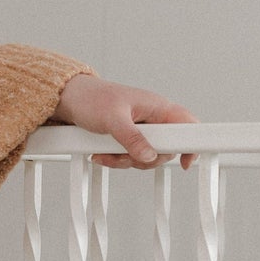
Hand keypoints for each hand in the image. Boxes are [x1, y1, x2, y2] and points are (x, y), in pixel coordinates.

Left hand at [52, 75, 198, 171]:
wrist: (68, 99)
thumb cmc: (91, 98)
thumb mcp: (112, 119)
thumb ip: (132, 138)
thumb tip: (150, 156)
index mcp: (157, 106)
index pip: (187, 123)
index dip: (191, 143)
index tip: (186, 162)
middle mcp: (152, 118)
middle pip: (165, 149)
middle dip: (144, 158)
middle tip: (125, 155)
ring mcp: (140, 130)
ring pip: (146, 156)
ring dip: (125, 161)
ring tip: (105, 154)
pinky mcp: (127, 139)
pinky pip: (130, 157)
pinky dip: (116, 160)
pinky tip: (100, 155)